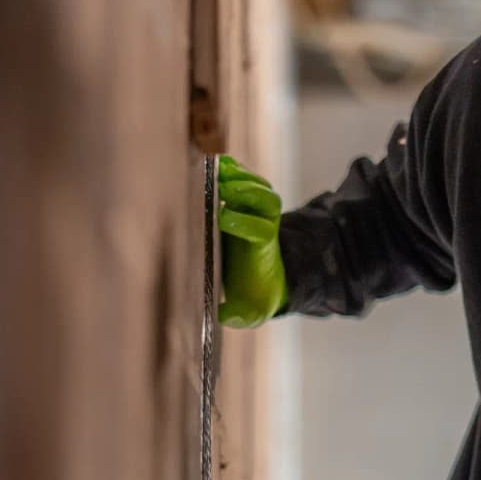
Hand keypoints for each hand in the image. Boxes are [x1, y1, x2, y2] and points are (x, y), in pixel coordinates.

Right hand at [218, 154, 286, 327]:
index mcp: (263, 250)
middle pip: (266, 201)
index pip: (262, 231)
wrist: (260, 279)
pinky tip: (214, 162)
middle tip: (225, 189)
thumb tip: (226, 316)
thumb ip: (242, 316)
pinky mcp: (242, 201)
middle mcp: (262, 225)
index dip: (246, 223)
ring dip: (239, 176)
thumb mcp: (250, 312)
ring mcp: (254, 211)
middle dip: (249, 193)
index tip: (225, 220)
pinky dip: (231, 169)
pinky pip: (243, 178)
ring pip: (257, 186)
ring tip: (217, 170)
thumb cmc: (252, 297)